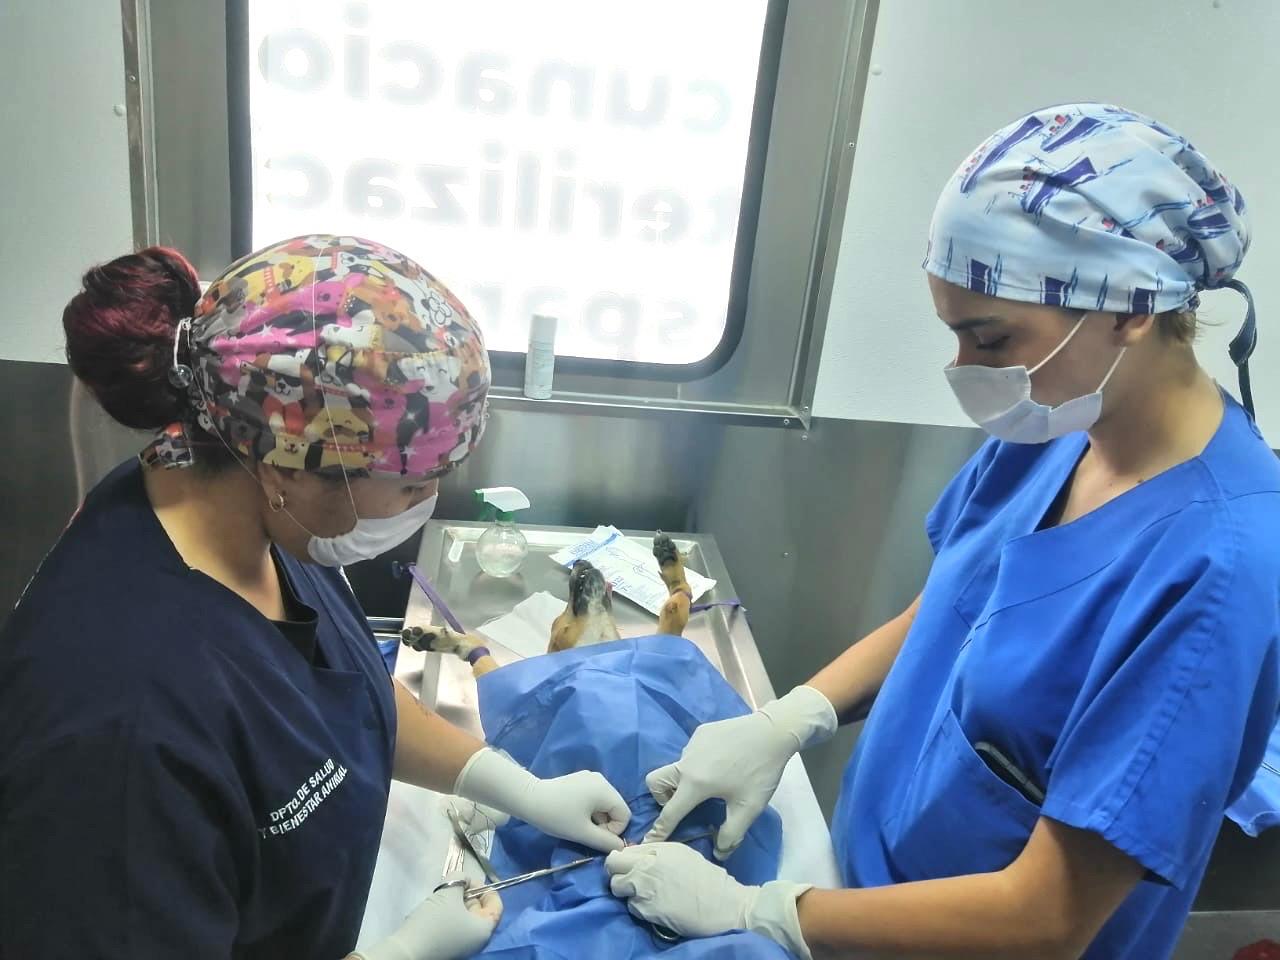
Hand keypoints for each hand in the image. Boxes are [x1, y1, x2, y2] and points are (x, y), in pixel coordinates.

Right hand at [354, 876, 501, 959]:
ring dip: (456, 902)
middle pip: (480, 910)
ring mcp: (463, 945)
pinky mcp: (449, 946)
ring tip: (442, 894)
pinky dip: (448, 913)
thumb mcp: (448, 893)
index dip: (485, 888)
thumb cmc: (434, 922)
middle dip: (467, 893)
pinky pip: (455, 925)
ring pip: (465, 916)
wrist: (407, 951)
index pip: (496, 905)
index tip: (468, 880)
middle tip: (452, 884)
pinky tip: (435, 907)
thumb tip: (462, 878)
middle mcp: (478, 940)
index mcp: (485, 930)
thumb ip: (459, 879)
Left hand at [454, 747, 630, 851]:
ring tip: (577, 824)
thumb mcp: (583, 832)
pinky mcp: (579, 780)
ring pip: (604, 804)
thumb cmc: (557, 816)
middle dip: (605, 824)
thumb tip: (621, 847)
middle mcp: (601, 779)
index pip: (624, 814)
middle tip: (586, 832)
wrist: (529, 799)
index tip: (594, 836)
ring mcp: (589, 778)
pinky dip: (589, 810)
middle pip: (615, 807)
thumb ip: (605, 841)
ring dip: (596, 818)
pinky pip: (594, 798)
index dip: (614, 830)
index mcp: (605, 789)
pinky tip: (573, 814)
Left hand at [605, 843, 812, 958]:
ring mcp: (644, 888)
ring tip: (641, 894)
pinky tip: (654, 907)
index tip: (627, 865)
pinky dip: (638, 907)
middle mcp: (647, 866)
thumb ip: (658, 852)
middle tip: (626, 878)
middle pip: (612, 865)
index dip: (622, 859)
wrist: (724, 905)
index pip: (624, 851)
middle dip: (616, 872)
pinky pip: (630, 907)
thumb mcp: (683, 855)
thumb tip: (637, 855)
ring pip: (616, 887)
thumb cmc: (708, 878)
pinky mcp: (646, 910)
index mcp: (659, 849)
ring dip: (625, 891)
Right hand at [644, 686, 836, 857]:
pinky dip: (698, 764)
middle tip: (685, 804)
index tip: (647, 843)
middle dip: (662, 797)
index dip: (658, 831)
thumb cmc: (760, 772)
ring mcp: (692, 744)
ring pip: (677, 766)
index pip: (669, 812)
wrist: (773, 732)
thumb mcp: (749, 808)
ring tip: (714, 783)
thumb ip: (731, 834)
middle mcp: (686, 762)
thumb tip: (719, 852)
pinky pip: (691, 753)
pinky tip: (722, 764)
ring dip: (685, 780)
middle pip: (655, 781)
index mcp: (695, 783)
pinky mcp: (701, 732)